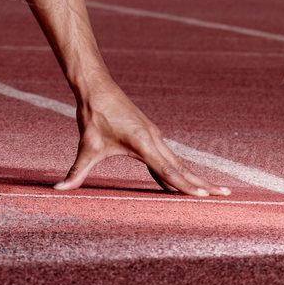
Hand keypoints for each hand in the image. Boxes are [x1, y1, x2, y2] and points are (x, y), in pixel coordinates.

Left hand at [54, 80, 229, 197]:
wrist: (97, 88)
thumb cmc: (93, 116)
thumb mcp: (86, 146)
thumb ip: (76, 172)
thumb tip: (58, 190)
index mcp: (143, 143)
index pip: (168, 170)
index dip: (185, 185)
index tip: (204, 196)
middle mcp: (154, 139)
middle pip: (182, 168)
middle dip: (202, 184)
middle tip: (225, 195)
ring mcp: (154, 137)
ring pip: (178, 163)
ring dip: (195, 177)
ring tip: (215, 191)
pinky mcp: (151, 136)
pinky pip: (170, 158)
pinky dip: (182, 171)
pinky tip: (187, 182)